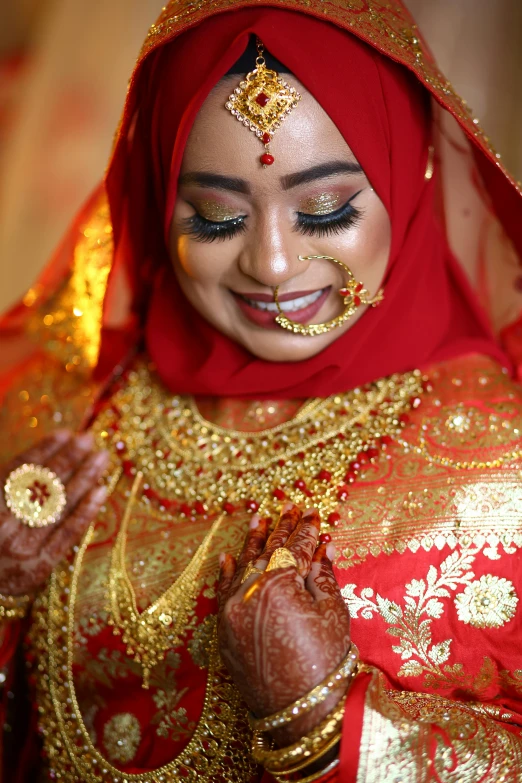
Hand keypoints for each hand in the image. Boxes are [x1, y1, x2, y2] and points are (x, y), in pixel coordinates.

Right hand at [0, 429, 108, 597]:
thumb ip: (9, 483)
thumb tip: (42, 457)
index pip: (19, 470)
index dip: (44, 450)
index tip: (65, 433)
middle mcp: (2, 526)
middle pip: (42, 485)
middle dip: (68, 458)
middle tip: (89, 439)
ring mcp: (21, 548)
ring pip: (59, 506)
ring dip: (84, 478)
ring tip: (101, 457)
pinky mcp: (38, 567)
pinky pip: (67, 534)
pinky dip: (86, 511)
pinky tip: (101, 490)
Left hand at [217, 504, 350, 745]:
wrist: (300, 713)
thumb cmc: (324, 664)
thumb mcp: (333, 616)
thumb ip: (322, 578)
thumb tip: (322, 549)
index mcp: (278, 585)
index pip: (294, 549)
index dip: (306, 531)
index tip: (313, 515)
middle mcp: (249, 592)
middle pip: (267, 553)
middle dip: (281, 530)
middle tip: (290, 508)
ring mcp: (232, 611)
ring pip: (243, 567)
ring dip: (252, 542)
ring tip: (259, 517)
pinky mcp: (224, 631)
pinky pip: (223, 593)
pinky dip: (227, 573)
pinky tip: (230, 555)